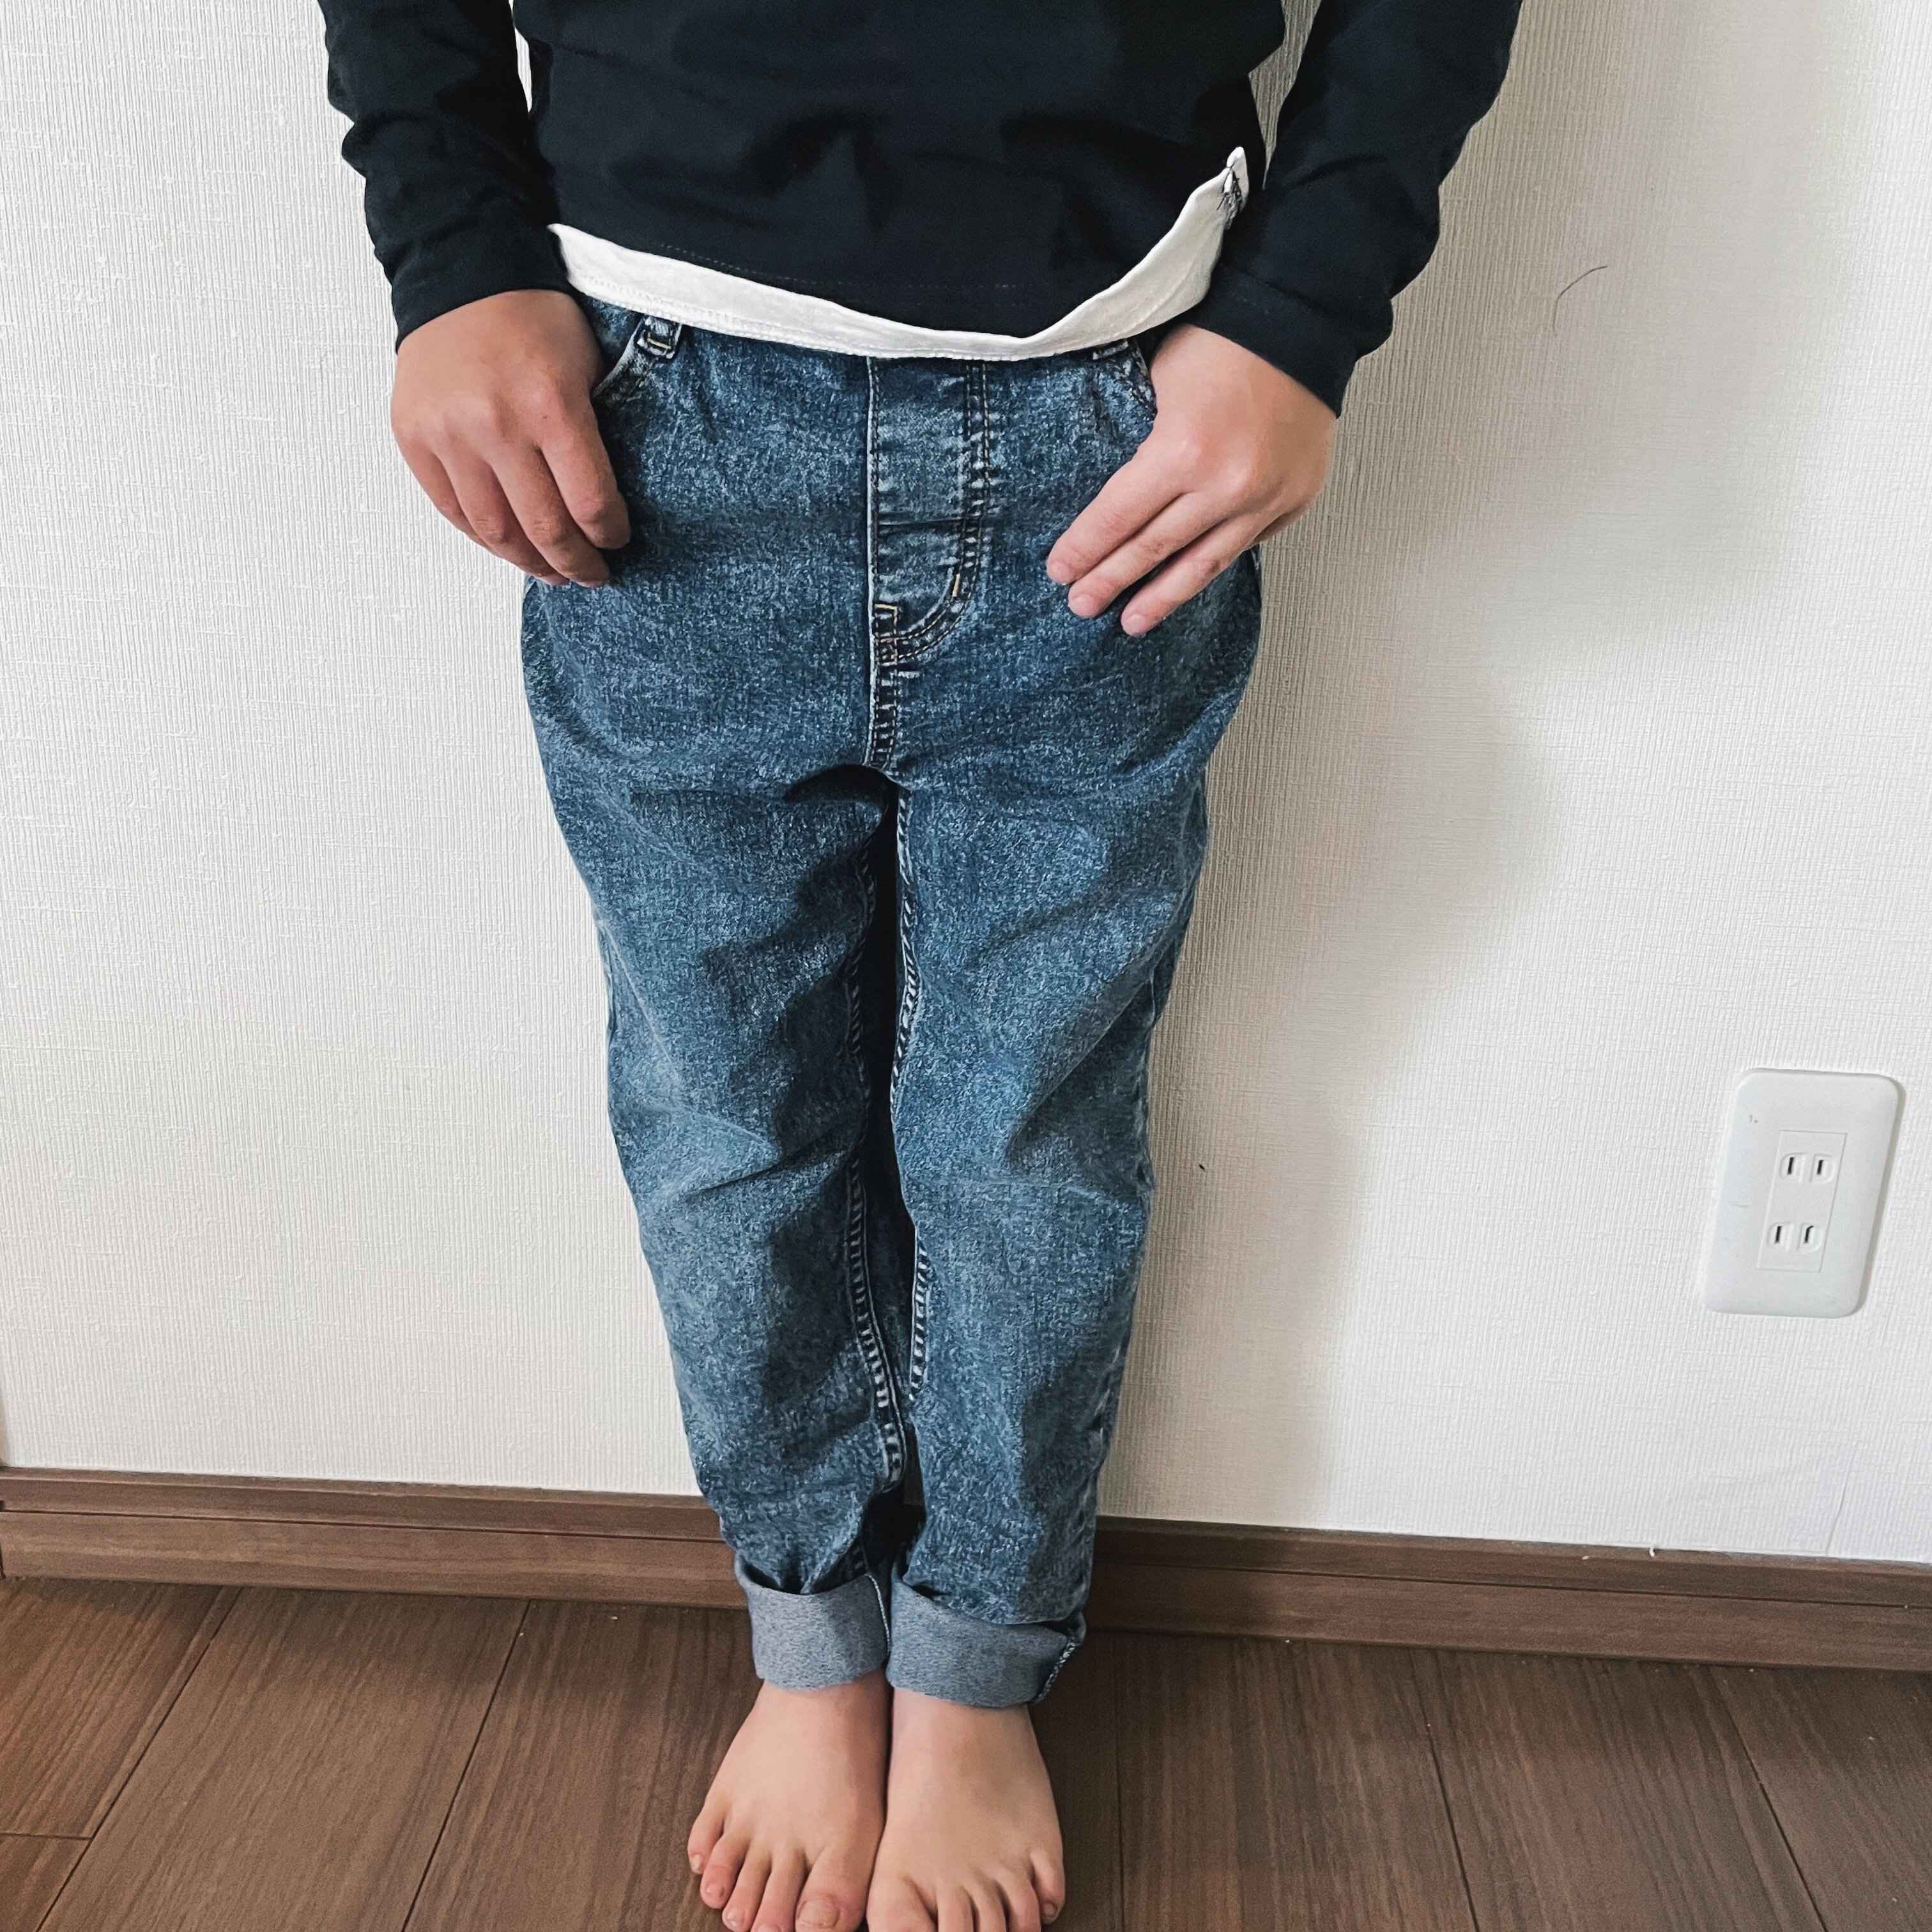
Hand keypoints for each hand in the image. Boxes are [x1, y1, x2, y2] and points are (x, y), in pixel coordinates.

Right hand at [391, 289, 629, 588]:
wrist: (460, 272)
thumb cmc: (533, 319)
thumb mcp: (587, 366)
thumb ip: (592, 436)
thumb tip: (601, 508)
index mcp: (550, 405)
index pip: (590, 502)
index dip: (609, 535)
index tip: (617, 542)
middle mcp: (495, 425)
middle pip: (543, 528)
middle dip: (575, 564)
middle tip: (591, 575)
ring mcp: (449, 434)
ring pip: (494, 531)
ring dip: (528, 562)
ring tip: (551, 571)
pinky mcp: (414, 438)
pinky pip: (452, 511)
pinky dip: (484, 538)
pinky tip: (508, 545)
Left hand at [1046, 323, 1336, 633]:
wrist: (1301, 322)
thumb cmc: (1223, 341)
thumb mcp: (1158, 383)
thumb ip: (1140, 449)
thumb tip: (1111, 500)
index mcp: (1183, 451)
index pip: (1118, 518)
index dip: (1084, 550)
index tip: (1060, 572)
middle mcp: (1226, 485)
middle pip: (1155, 550)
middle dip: (1112, 581)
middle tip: (1081, 606)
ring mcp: (1266, 498)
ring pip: (1203, 565)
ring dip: (1163, 597)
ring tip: (1132, 622)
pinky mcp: (1293, 500)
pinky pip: (1243, 546)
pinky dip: (1211, 566)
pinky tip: (1188, 583)